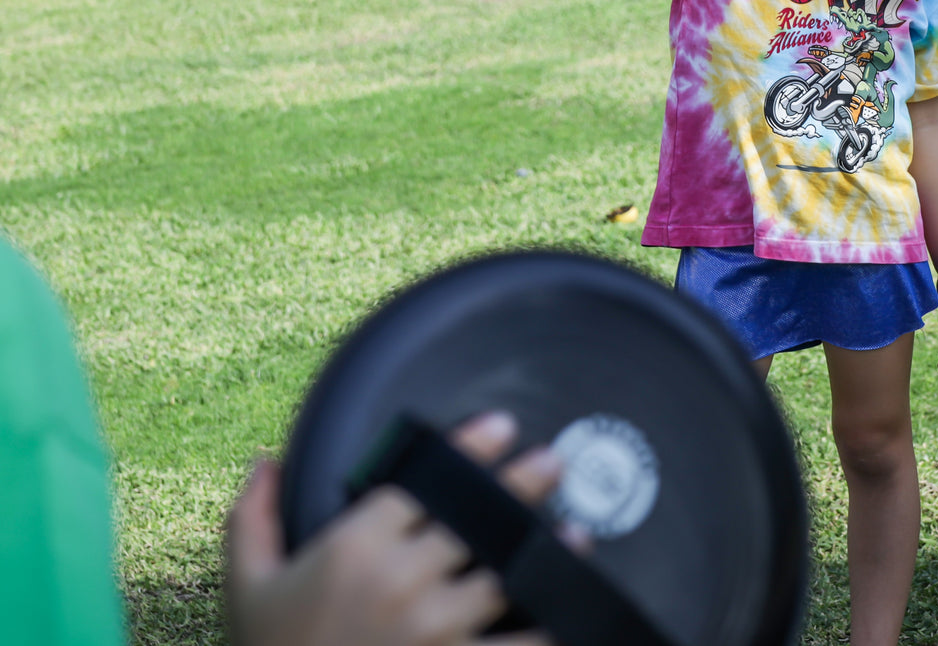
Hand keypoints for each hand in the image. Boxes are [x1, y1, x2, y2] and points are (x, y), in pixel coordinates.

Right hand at [226, 412, 559, 645]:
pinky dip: (543, 630)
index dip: (468, 449)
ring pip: (503, 575)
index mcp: (355, 546)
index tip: (502, 427)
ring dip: (544, 549)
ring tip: (576, 531)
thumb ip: (253, 517)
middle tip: (554, 463)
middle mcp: (400, 579)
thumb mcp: (246, 585)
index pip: (424, 480)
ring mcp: (431, 631)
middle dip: (520, 486)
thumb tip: (264, 458)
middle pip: (475, 518)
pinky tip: (569, 612)